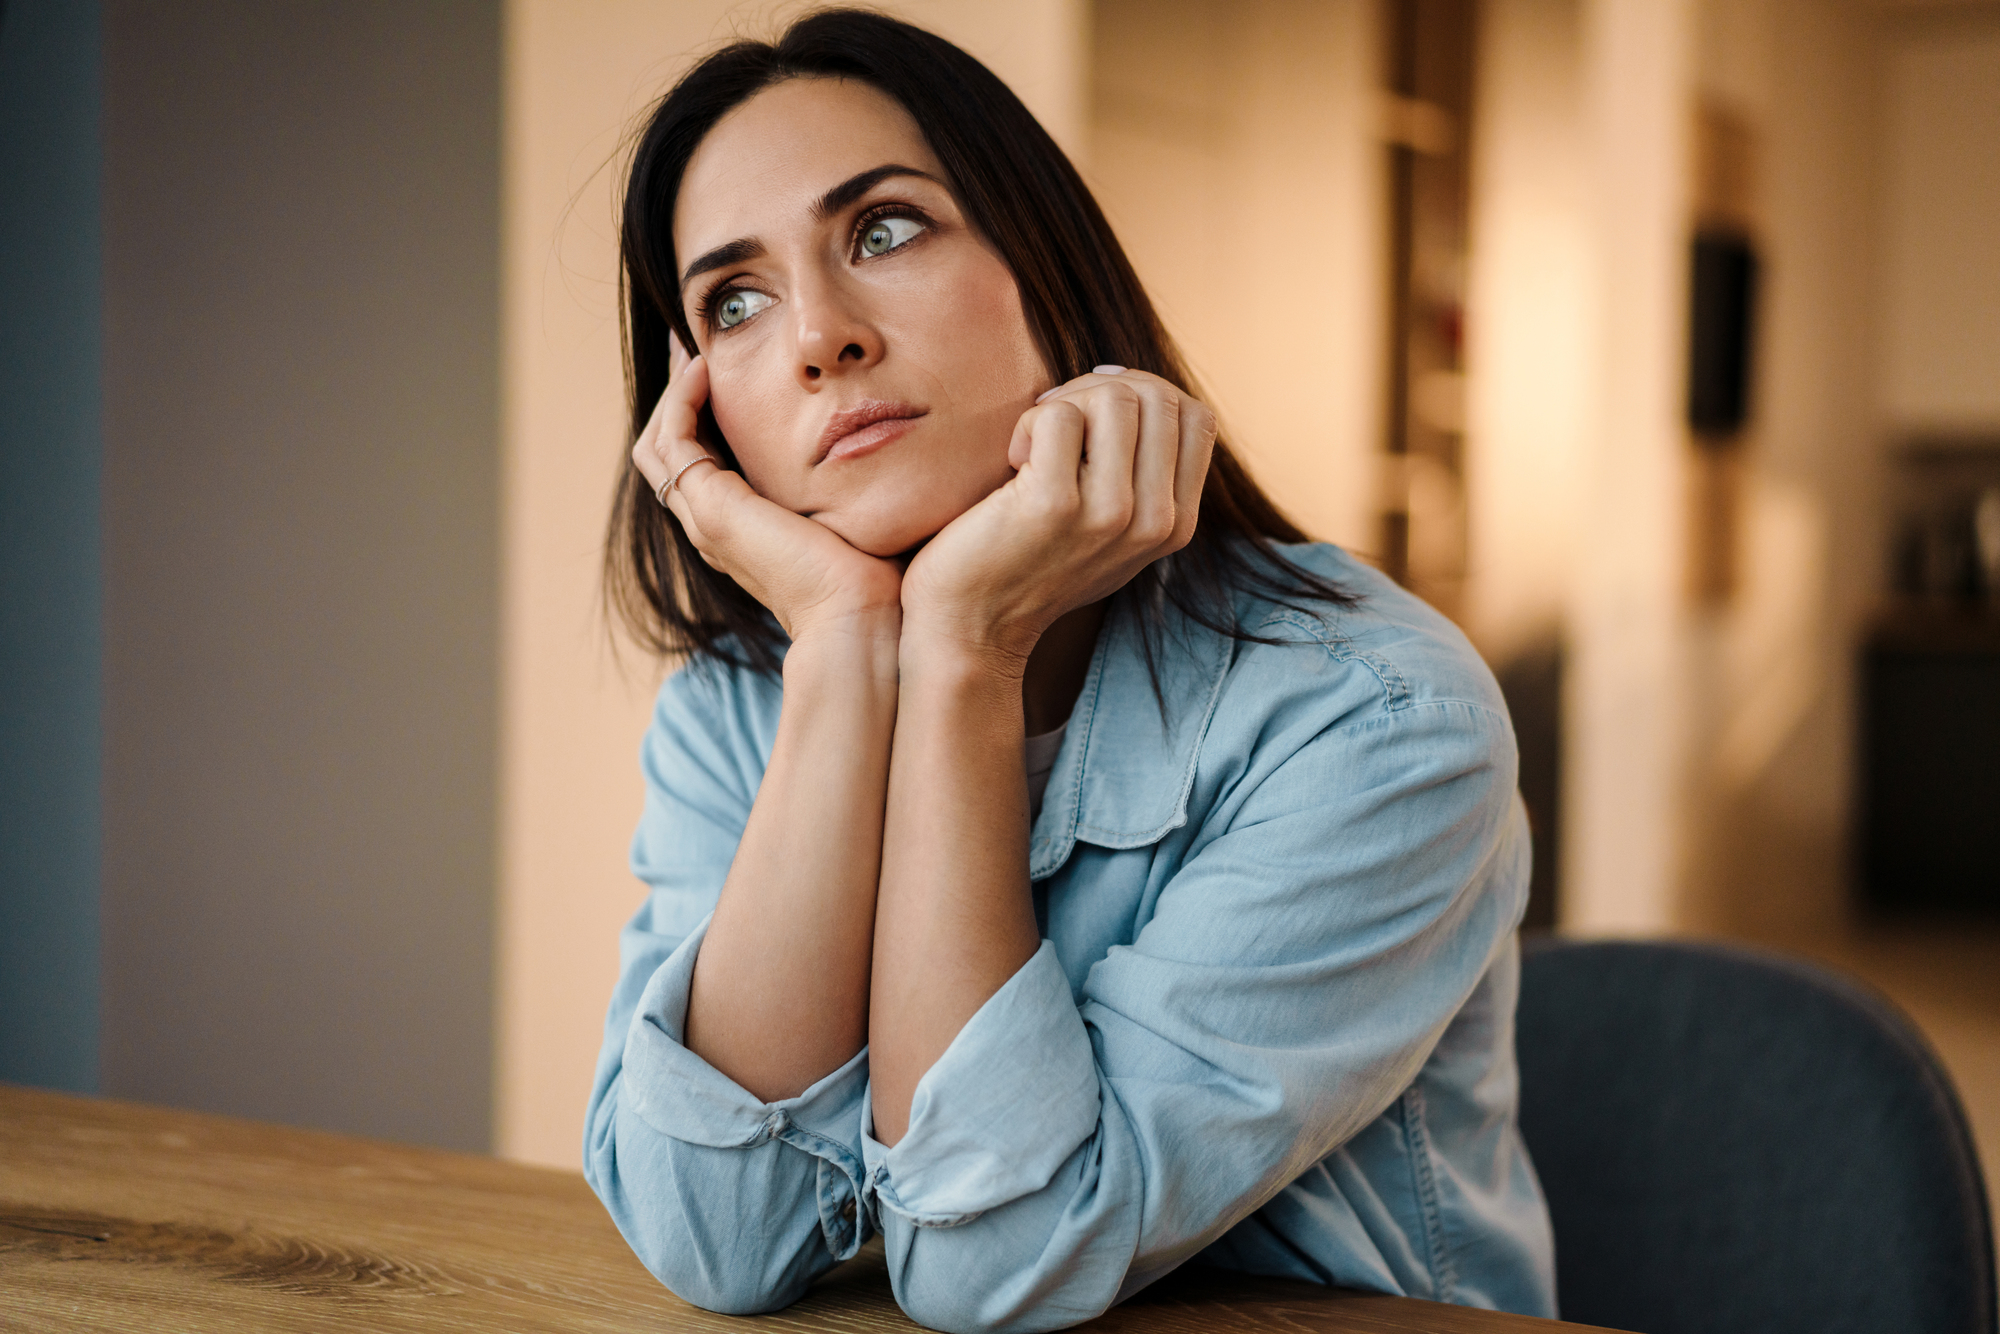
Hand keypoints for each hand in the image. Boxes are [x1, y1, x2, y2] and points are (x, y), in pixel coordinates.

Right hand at [632, 338, 903, 642]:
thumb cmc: (873, 577)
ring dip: (673, 391)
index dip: (702, 415)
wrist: (861, 619)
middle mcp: (713, 527)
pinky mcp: (714, 509)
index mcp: (741, 530)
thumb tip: (880, 443)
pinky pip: (675, 441)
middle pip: (666, 452)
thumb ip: (848, 482)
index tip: (723, 368)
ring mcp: (706, 520)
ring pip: (660, 444)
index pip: (699, 463)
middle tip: (695, 346)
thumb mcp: (852, 514)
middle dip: (676, 396)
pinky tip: (707, 368)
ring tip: (696, 349)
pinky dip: (682, 400)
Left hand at [899, 367, 1216, 669]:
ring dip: (1064, 405)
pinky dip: (1028, 424)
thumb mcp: (1112, 529)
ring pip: (1114, 397)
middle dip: (1098, 390)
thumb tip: (1137, 384)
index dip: (1141, 394)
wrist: (972, 629)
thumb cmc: (1031, 564)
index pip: (1195, 417)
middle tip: (1053, 424)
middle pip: (1157, 397)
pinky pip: (1058, 417)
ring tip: (1034, 446)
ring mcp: (1110, 514)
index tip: (1092, 416)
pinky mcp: (1055, 505)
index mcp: (1176, 525)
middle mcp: (1155, 521)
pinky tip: (1013, 464)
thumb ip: (1143, 475)